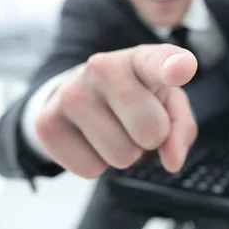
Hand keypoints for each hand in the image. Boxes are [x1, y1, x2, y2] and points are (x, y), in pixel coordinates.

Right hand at [35, 44, 198, 178]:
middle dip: (151, 138)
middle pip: (150, 130)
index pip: (158, 62)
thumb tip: (172, 161)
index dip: (173, 66)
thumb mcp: (168, 103)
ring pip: (121, 155)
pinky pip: (91, 170)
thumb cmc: (136, 97)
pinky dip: (96, 164)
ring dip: (125, 152)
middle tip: (137, 123)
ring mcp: (71, 92)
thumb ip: (181, 128)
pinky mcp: (47, 122)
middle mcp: (103, 67)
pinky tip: (90, 139)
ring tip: (113, 128)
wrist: (78, 94)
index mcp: (141, 59)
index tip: (182, 67)